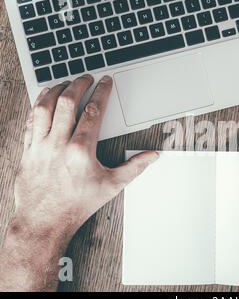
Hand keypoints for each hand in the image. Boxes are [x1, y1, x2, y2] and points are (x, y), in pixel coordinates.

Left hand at [0, 75, 157, 290]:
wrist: (45, 221)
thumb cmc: (76, 205)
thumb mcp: (112, 186)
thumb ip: (134, 167)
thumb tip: (151, 156)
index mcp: (81, 150)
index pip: (93, 111)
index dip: (101, 92)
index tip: (105, 82)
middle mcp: (58, 144)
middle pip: (67, 102)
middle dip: (78, 84)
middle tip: (86, 77)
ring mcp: (40, 146)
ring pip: (44, 107)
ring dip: (55, 91)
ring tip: (64, 83)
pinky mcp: (28, 151)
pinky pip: (29, 121)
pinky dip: (37, 106)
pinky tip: (43, 100)